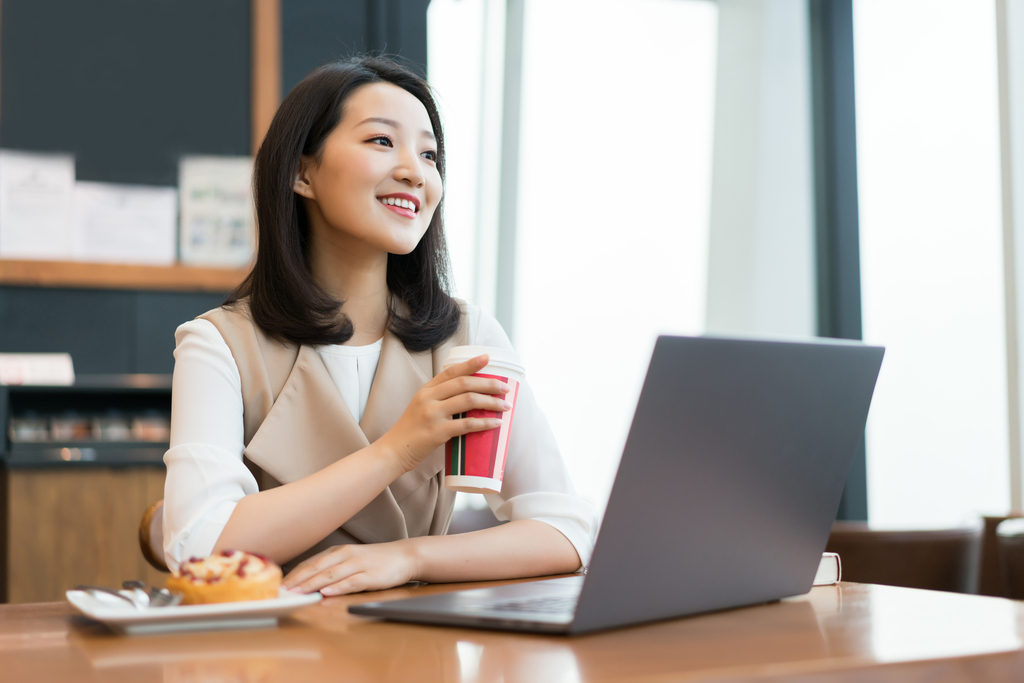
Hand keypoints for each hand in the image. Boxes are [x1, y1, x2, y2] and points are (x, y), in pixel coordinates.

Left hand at [283, 541, 418, 595]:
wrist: (405, 556)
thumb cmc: (375, 560)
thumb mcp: (350, 559)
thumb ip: (331, 568)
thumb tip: (306, 581)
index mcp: (338, 551)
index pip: (310, 563)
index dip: (293, 574)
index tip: (277, 585)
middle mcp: (346, 555)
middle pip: (317, 568)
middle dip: (297, 580)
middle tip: (280, 591)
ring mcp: (359, 564)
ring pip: (331, 574)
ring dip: (312, 584)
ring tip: (297, 593)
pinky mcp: (372, 576)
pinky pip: (352, 582)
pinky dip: (338, 587)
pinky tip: (327, 593)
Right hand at [377, 354, 511, 471]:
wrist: (393, 451)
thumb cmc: (411, 430)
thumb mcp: (421, 406)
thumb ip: (440, 398)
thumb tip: (470, 395)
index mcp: (426, 389)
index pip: (452, 371)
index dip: (471, 364)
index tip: (488, 358)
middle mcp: (429, 397)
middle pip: (465, 383)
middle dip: (489, 384)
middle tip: (505, 388)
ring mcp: (432, 414)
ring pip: (468, 401)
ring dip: (491, 402)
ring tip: (505, 406)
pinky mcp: (437, 432)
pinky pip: (466, 424)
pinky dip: (484, 423)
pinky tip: (496, 423)